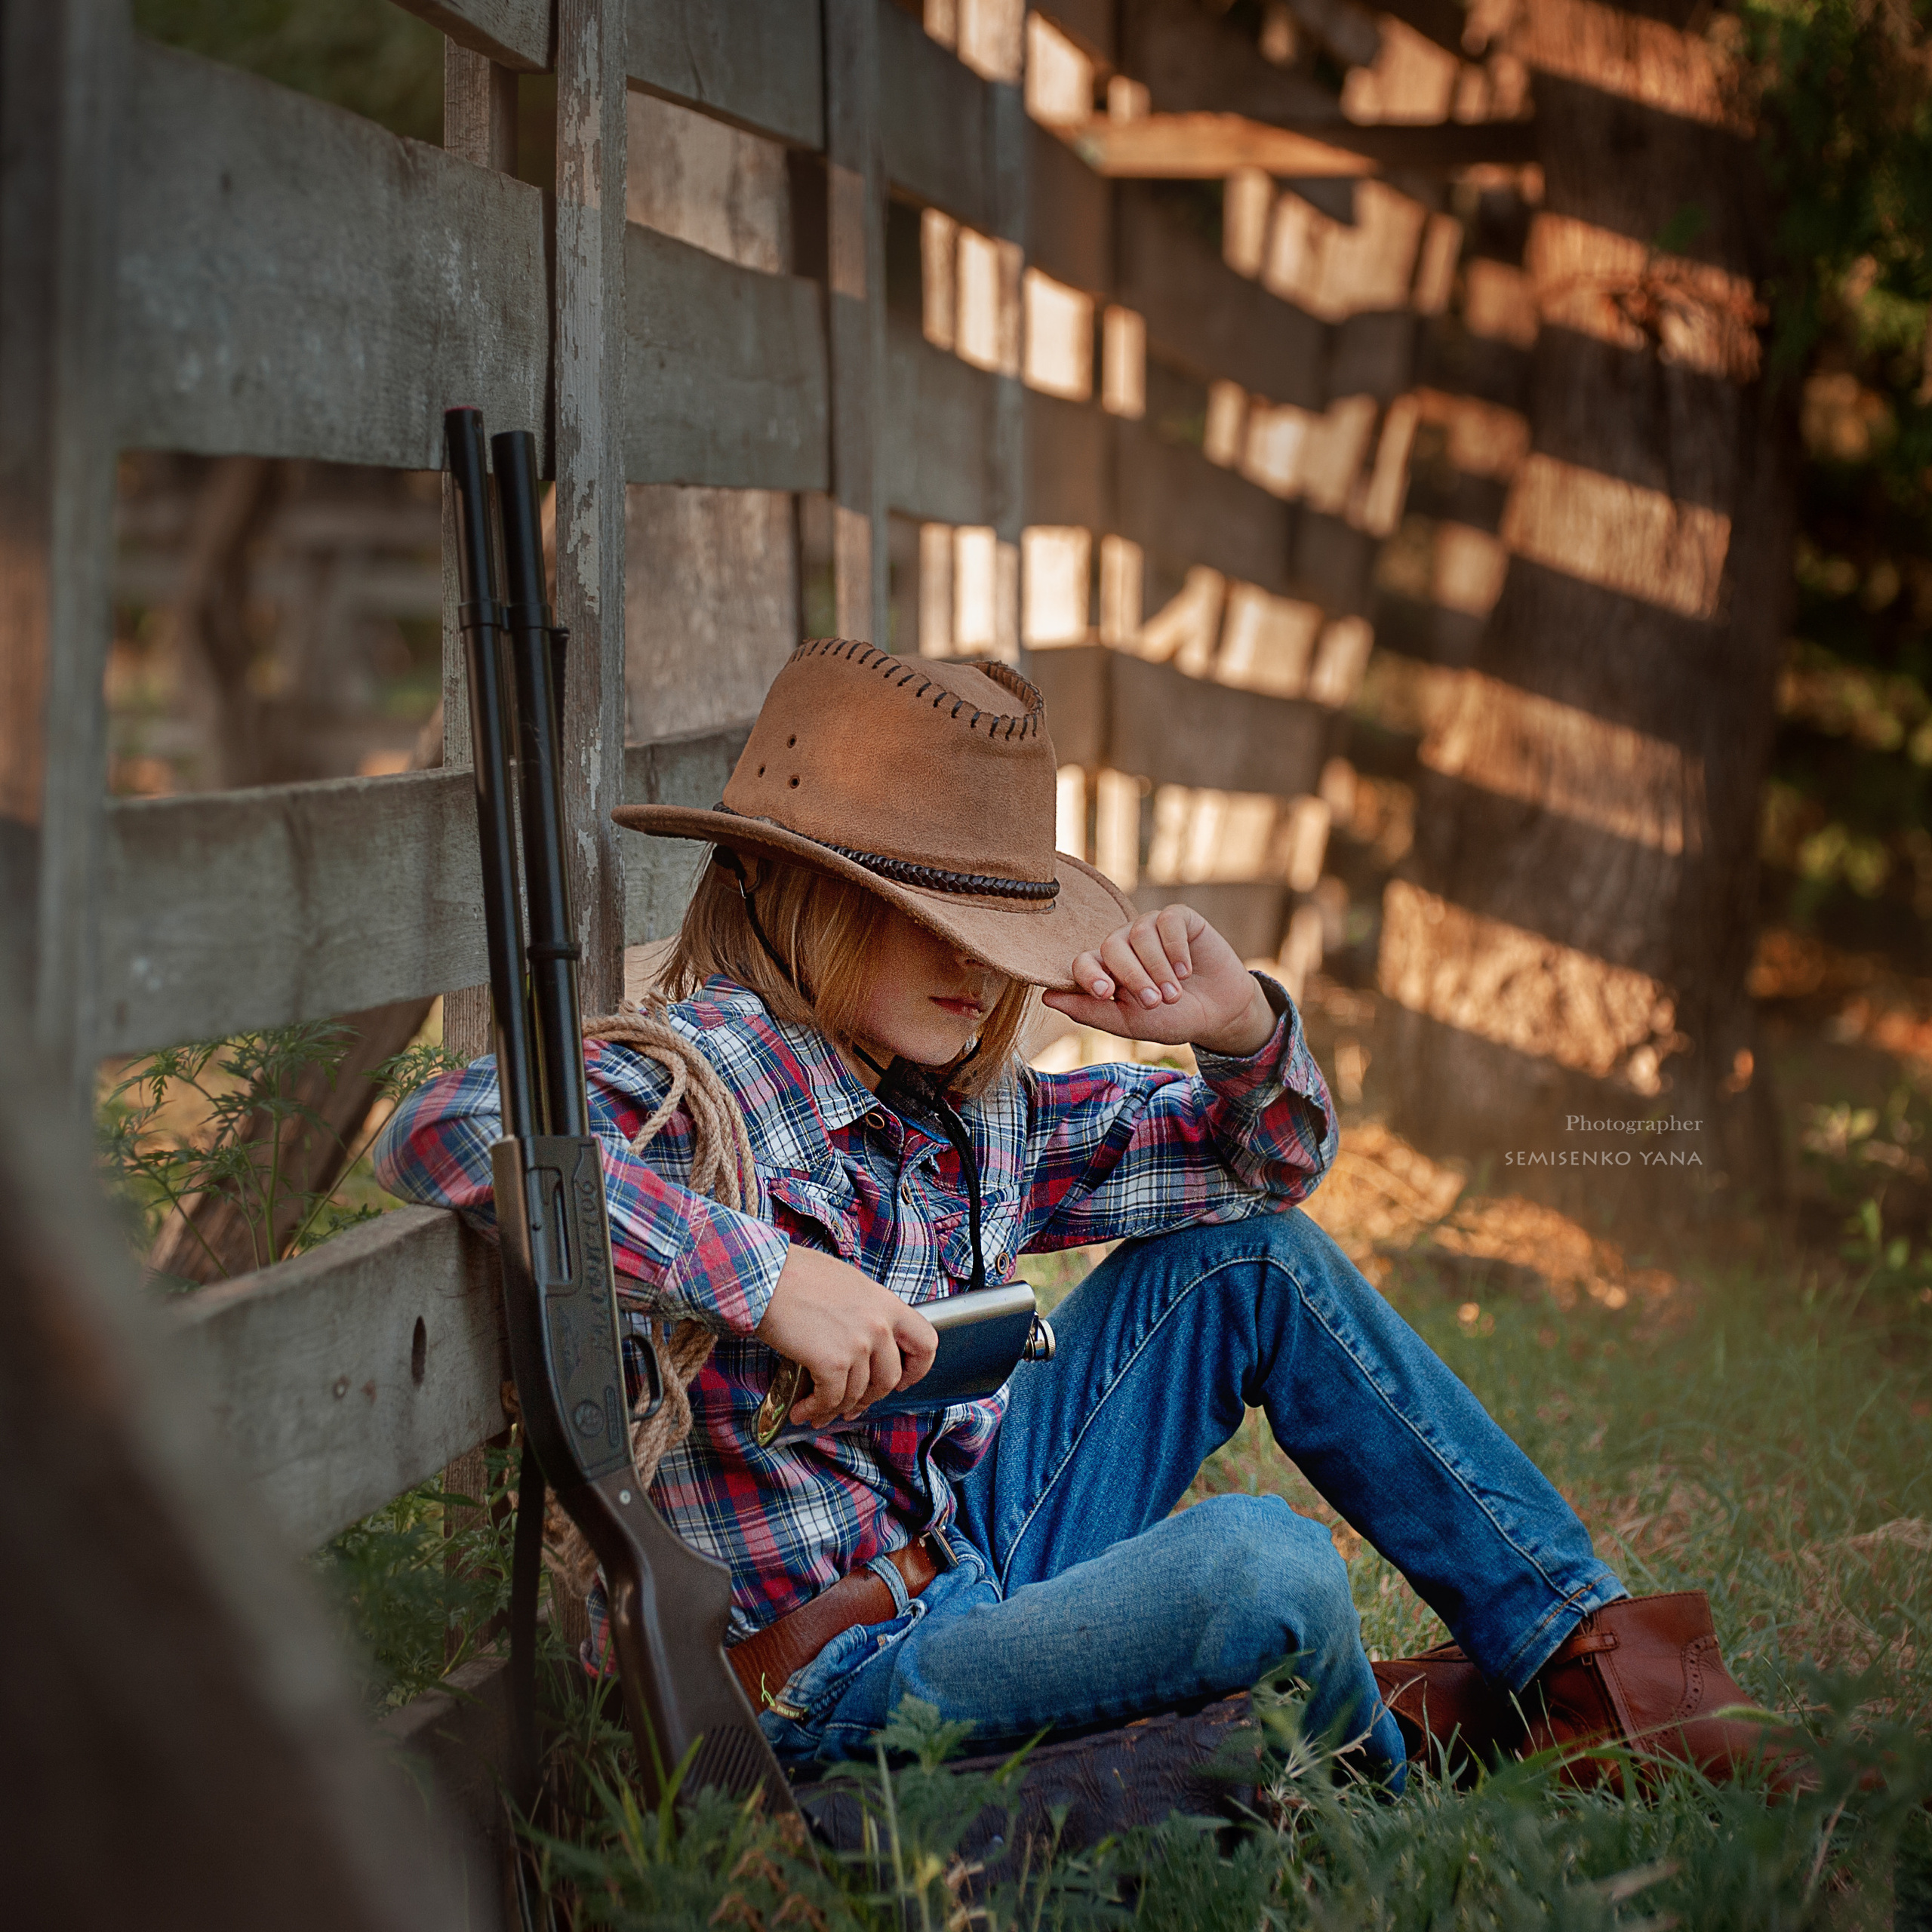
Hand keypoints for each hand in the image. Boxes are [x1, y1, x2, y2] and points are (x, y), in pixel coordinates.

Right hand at [753, 1243, 937, 1427]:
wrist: (765, 1275)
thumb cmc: (798, 1275)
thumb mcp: (849, 1284)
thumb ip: (866, 1311)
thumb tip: (864, 1341)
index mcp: (887, 1303)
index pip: (926, 1342)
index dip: (917, 1369)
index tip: (902, 1380)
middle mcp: (879, 1325)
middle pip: (890, 1378)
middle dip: (869, 1397)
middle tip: (852, 1403)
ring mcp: (858, 1344)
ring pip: (858, 1394)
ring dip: (837, 1408)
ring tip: (818, 1411)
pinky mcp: (832, 1362)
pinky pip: (830, 1399)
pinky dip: (815, 1410)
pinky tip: (801, 1410)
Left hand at [1043, 904, 1276, 1056]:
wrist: (1218, 1014)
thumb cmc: (1171, 1019)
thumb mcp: (1130, 1023)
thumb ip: (1091, 1012)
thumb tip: (1046, 998)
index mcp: (1106, 969)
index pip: (1083, 962)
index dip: (1090, 974)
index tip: (1105, 993)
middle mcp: (1124, 944)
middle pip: (1111, 946)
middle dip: (1133, 977)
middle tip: (1154, 1003)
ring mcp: (1150, 928)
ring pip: (1140, 934)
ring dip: (1158, 969)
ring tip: (1174, 994)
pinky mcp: (1179, 918)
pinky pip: (1168, 921)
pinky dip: (1176, 949)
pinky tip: (1186, 970)